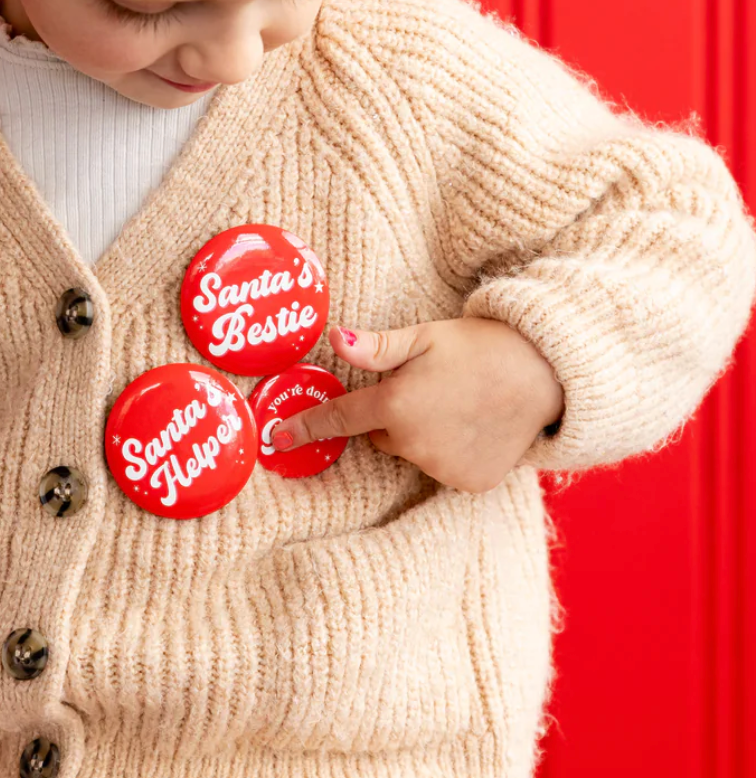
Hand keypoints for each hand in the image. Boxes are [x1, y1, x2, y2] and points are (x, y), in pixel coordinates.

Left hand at [275, 318, 563, 493]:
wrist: (544, 373)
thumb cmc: (478, 346)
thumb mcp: (423, 337)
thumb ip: (376, 348)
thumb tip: (334, 338)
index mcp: (395, 406)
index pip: (339, 419)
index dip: (305, 426)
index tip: (276, 438)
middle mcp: (414, 445)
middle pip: (382, 435)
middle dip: (392, 415)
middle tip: (428, 386)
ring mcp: (442, 469)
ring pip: (412, 452)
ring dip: (422, 434)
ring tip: (457, 402)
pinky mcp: (469, 484)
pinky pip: (442, 468)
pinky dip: (450, 451)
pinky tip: (474, 425)